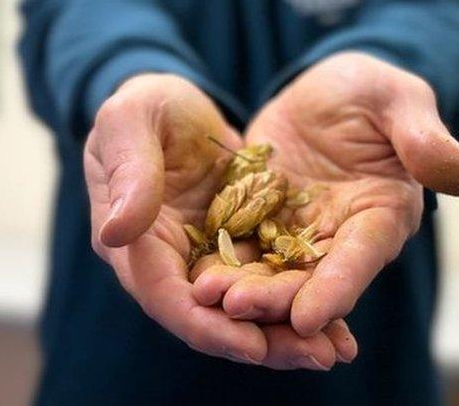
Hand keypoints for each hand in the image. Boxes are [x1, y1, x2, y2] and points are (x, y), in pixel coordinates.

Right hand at [86, 74, 355, 368]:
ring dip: (288, 330)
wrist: (173, 102)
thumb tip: (118, 232)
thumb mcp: (131, 121)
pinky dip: (299, 297)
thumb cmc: (144, 104)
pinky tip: (340, 317)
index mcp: (136, 242)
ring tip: (338, 348)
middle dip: (263, 342)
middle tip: (319, 356)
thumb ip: (130, 172)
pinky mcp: (238, 246)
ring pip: (246, 308)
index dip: (209, 327)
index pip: (167, 298)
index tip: (254, 346)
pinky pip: (269, 280)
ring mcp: (206, 258)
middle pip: (213, 318)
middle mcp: (170, 263)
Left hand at [192, 53, 458, 337]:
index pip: (361, 258)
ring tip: (205, 298)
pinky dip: (221, 266)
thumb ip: (428, 142)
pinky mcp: (263, 222)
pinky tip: (191, 277)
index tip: (309, 318)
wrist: (327, 88)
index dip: (337, 288)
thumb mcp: (399, 102)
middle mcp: (341, 235)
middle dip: (276, 298)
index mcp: (382, 213)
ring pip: (272, 272)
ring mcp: (299, 233)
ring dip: (244, 291)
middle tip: (236, 309)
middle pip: (311, 278)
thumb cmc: (373, 90)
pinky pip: (240, 249)